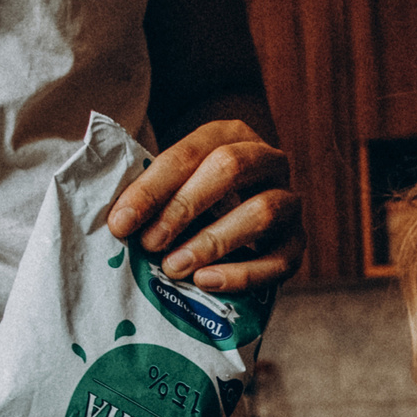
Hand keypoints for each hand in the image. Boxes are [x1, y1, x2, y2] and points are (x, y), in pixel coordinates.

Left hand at [104, 120, 303, 292]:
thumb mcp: (176, 182)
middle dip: (184, 208)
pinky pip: (279, 260)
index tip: (121, 222)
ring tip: (174, 267)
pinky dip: (242, 274)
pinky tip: (206, 281)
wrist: (245, 208)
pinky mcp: (298, 243)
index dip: (152, 188)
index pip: (190, 153)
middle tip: (149, 243)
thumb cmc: (196, 196)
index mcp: (231, 135)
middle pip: (230, 168)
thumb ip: (154, 194)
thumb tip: (118, 221)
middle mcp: (268, 160)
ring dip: (213, 241)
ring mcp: (289, 201)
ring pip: (262, 211)